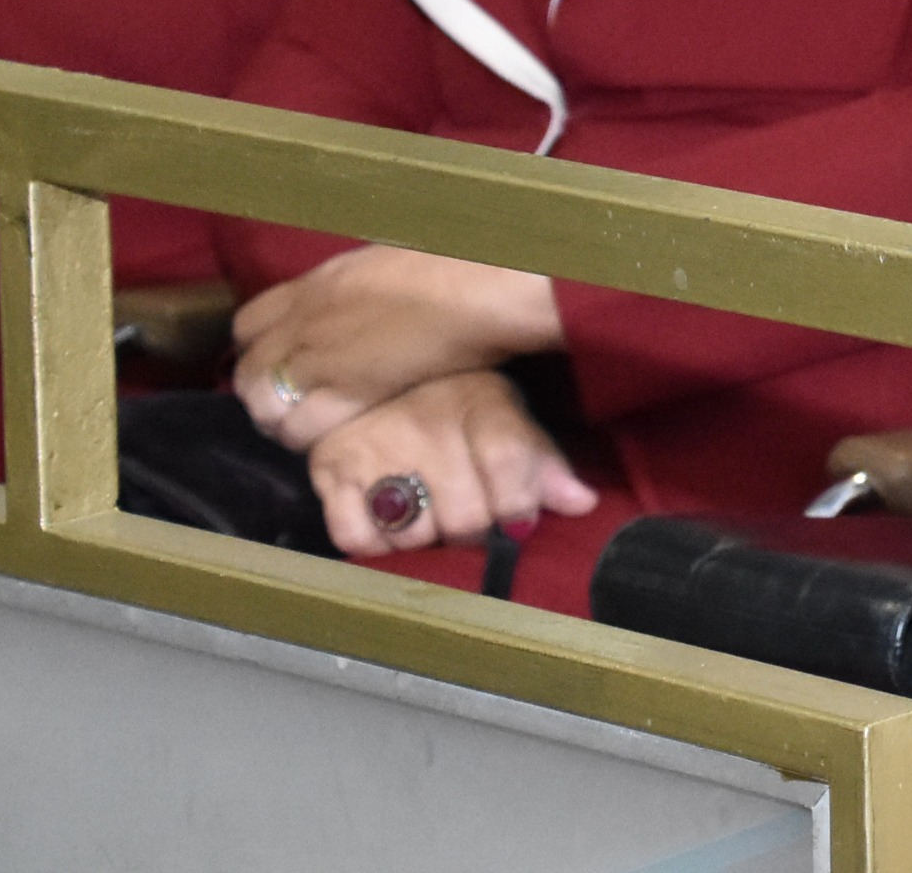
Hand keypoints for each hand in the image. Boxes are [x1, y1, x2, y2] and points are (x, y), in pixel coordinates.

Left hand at [233, 248, 565, 448]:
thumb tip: (359, 299)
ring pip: (263, 405)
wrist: (475, 284)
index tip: (278, 363)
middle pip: (248, 371)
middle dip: (260, 394)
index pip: (248, 324)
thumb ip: (356, 288)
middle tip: (289, 407)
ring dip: (278, 422)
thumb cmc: (451, 263)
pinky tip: (327, 438)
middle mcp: (304, 322)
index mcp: (316, 285)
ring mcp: (320, 358)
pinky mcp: (344, 392)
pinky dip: (305, 438)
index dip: (255, 350)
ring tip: (304, 430)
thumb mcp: (384, 265)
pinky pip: (298, 428)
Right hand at [309, 370, 597, 556]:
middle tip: (469, 520)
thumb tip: (582, 504)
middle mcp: (425, 424)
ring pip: (413, 535)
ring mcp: (372, 448)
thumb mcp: (503, 411)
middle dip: (475, 531)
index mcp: (478, 401)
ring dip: (426, 540)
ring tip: (428, 516)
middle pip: (466, 516)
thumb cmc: (450, 397)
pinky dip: (375, 545)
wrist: (370, 367)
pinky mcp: (328, 470)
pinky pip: (356, 537)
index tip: (519, 520)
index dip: (519, 504)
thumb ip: (542, 460)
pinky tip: (389, 524)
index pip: (509, 461)